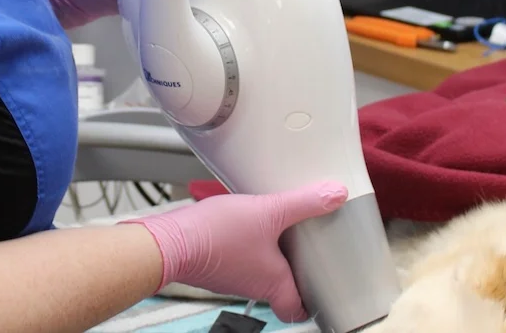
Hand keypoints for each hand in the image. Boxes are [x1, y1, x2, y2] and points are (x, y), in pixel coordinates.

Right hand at [125, 182, 347, 321]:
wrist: (169, 241)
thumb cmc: (216, 236)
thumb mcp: (267, 211)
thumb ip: (302, 203)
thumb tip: (335, 195)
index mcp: (273, 283)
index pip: (298, 310)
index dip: (312, 301)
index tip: (323, 285)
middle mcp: (253, 285)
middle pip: (281, 288)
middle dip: (293, 270)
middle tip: (306, 249)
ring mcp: (233, 276)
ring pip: (259, 272)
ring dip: (270, 255)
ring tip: (279, 229)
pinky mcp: (216, 262)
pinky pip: (239, 258)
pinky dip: (247, 245)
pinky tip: (247, 223)